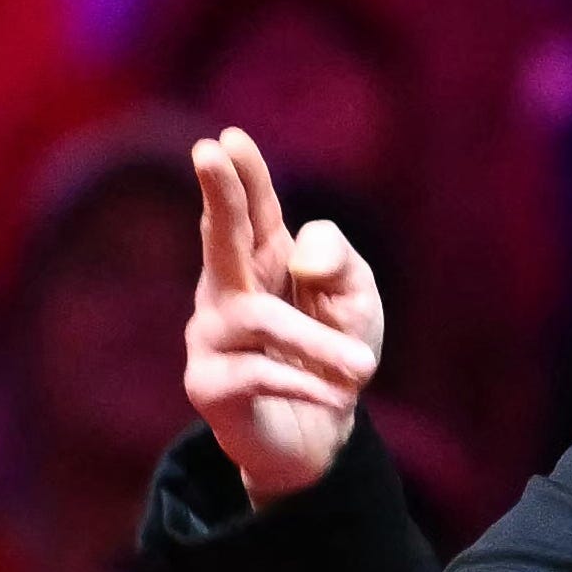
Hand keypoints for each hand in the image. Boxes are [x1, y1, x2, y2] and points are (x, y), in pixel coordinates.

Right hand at [184, 128, 383, 506]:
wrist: (324, 434)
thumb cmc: (335, 353)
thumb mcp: (357, 300)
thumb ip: (339, 263)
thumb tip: (298, 252)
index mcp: (265, 260)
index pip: (252, 211)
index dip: (241, 176)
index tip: (227, 138)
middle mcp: (227, 291)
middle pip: (221, 238)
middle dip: (218, 195)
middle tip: (207, 152)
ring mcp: (210, 337)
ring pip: (261, 320)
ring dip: (318, 342)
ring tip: (364, 368)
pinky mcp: (209, 386)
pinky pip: (260, 372)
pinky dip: (307, 379)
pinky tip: (338, 395)